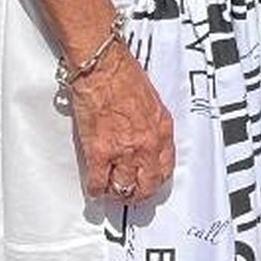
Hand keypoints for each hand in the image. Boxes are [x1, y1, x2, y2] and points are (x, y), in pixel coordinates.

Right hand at [67, 40, 174, 204]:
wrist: (103, 66)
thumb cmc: (124, 75)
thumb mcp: (152, 101)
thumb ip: (152, 125)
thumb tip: (146, 142)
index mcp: (161, 129)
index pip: (166, 168)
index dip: (155, 180)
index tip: (148, 182)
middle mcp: (146, 144)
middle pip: (147, 185)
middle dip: (138, 193)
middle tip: (129, 193)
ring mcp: (123, 151)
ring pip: (123, 189)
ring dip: (116, 193)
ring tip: (111, 190)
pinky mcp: (100, 153)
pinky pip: (98, 184)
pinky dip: (95, 189)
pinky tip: (95, 185)